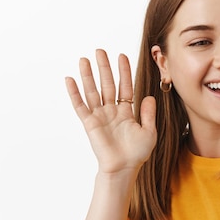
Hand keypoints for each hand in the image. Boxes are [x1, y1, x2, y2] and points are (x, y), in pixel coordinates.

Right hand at [65, 49, 156, 174]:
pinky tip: (70, 80)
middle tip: (100, 51)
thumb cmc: (137, 154)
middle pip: (107, 84)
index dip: (123, 72)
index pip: (124, 86)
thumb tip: (150, 96)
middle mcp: (111, 111)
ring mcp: (100, 116)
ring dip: (88, 75)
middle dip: (104, 67)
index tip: (121, 56)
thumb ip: (148, 114)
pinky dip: (74, 93)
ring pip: (92, 91)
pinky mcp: (89, 123)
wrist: (124, 168)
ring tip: (84, 59)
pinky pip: (80, 106)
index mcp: (126, 112)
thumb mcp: (149, 131)